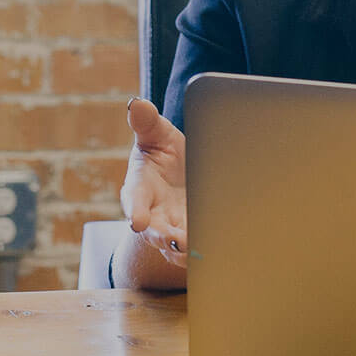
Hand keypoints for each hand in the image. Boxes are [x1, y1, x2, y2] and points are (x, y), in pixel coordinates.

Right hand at [120, 97, 187, 267]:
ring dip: (186, 250)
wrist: (182, 175)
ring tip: (199, 248)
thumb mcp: (156, 134)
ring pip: (174, 248)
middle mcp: (153, 214)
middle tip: (177, 240)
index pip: (134, 200)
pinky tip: (220, 248)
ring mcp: (172, 229)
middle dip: (164, 237)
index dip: (136, 211)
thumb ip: (147, 122)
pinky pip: (194, 251)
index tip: (137, 222)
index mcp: (139, 188)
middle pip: (154, 232)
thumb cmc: (163, 152)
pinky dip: (204, 252)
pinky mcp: (191, 237)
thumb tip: (136, 103)